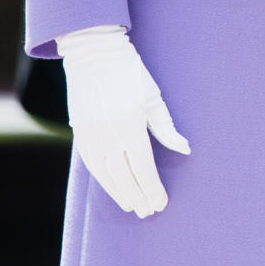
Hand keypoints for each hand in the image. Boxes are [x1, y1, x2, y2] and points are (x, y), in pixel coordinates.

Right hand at [57, 26, 189, 217]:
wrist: (93, 53)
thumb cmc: (129, 73)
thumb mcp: (153, 97)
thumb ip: (167, 128)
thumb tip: (185, 150)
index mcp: (130, 124)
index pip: (143, 168)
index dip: (152, 189)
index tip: (161, 203)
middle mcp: (109, 134)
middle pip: (124, 177)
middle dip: (138, 197)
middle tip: (148, 212)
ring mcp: (91, 134)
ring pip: (105, 175)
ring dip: (119, 193)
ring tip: (132, 206)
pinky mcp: (80, 133)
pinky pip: (91, 164)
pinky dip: (103, 180)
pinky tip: (113, 188)